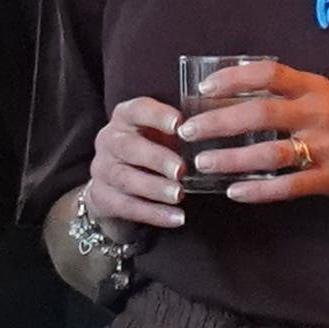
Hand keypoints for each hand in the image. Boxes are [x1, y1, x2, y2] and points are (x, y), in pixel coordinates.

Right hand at [84, 93, 192, 231]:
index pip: (137, 110)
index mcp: (125, 118)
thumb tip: (226, 114)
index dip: (157, 115)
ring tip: (179, 195)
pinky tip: (177, 218)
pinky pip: (128, 207)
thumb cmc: (152, 150)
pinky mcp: (103, 198)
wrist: (118, 186)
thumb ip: (188, 126)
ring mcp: (102, 170)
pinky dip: (154, 213)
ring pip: (126, 179)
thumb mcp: (164, 133)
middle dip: (157, 158)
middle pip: (128, 147)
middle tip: (182, 169)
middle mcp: (109, 140)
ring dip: (155, 188)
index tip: (180, 124)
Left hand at [188, 61, 328, 203]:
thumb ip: (286, 92)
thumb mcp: (324, 95)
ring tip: (203, 162)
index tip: (204, 88)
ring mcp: (325, 147)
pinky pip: (287, 186)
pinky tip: (234, 192)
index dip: (233, 78)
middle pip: (261, 113)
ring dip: (231, 159)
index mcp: (314, 87)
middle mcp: (319, 113)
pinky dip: (258, 190)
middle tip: (188, 131)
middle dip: (219, 122)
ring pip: (269, 152)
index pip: (268, 73)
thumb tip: (232, 90)